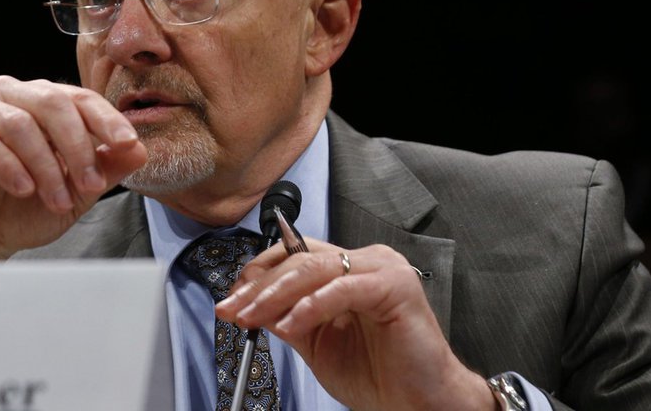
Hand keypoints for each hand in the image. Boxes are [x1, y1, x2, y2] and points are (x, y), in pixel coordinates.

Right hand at [0, 76, 147, 260]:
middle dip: (76, 146)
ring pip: (18, 122)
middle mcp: (9, 94)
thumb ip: (105, 169)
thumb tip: (140, 150)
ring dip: (44, 165)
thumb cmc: (22, 209)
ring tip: (56, 199)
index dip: (106, 119)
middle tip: (89, 185)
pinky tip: (22, 189)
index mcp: (41, 100)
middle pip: (51, 102)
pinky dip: (6, 164)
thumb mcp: (74, 192)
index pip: (80, 98)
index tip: (127, 142)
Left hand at [216, 241, 495, 410]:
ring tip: (252, 316)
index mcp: (348, 269)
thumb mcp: (316, 343)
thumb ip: (287, 318)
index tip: (231, 300)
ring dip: (275, 294)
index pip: (293, 256)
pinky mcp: (395, 284)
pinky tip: (290, 324)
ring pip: (314, 269)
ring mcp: (382, 268)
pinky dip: (311, 305)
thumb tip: (249, 304)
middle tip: (232, 309)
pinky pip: (342, 288)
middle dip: (258, 287)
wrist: (419, 404)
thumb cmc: (378, 375)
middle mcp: (366, 260)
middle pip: (298, 260)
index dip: (258, 275)